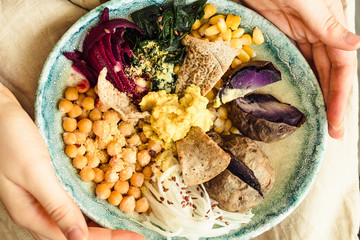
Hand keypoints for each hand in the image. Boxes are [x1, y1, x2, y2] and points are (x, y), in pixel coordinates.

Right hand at [0, 84, 144, 239]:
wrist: (0, 114)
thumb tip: (79, 238)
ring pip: (76, 218)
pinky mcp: (50, 183)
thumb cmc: (11, 140)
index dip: (106, 238)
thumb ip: (56, 205)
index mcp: (31, 213)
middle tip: (136, 232)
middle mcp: (38, 210)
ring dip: (101, 220)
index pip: (73, 237)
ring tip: (125, 219)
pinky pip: (73, 200)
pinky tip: (106, 200)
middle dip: (107, 233)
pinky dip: (92, 203)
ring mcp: (44, 197)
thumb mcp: (34, 172)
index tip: (134, 237)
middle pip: (77, 232)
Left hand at [242, 0, 359, 138]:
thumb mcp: (307, 2)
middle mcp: (320, 33)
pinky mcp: (281, 36)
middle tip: (333, 131)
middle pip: (331, 74)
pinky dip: (299, 80)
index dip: (341, 96)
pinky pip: (295, 62)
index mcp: (332, 25)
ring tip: (319, 121)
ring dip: (318, 95)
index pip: (343, 68)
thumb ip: (328, 24)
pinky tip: (301, 95)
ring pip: (314, 71)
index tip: (338, 123)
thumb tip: (356, 46)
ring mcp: (300, 36)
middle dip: (333, 102)